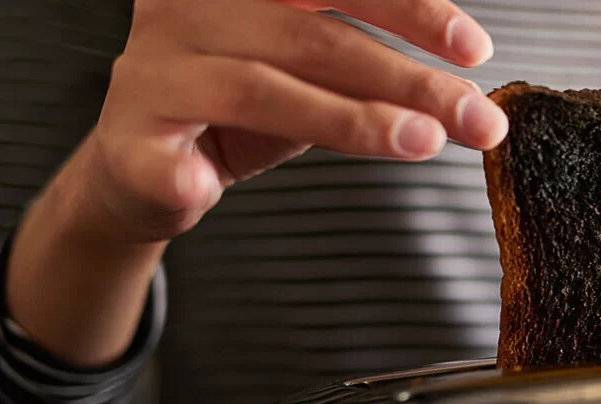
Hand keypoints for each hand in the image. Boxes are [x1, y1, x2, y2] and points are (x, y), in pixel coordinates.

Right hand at [7, 0, 506, 366]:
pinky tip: (204, 188)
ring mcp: (154, 72)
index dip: (409, 11)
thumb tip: (468, 95)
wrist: (149, 166)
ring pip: (259, 89)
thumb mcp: (319, 77)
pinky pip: (157, 159)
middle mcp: (192, 9)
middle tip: (473, 118)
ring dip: (348, 121)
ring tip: (417, 144)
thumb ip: (377, 71)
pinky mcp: (127, 139)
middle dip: (408, 81)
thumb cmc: (245, 107)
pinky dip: (184, 176)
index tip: (474, 49)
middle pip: (315, 37)